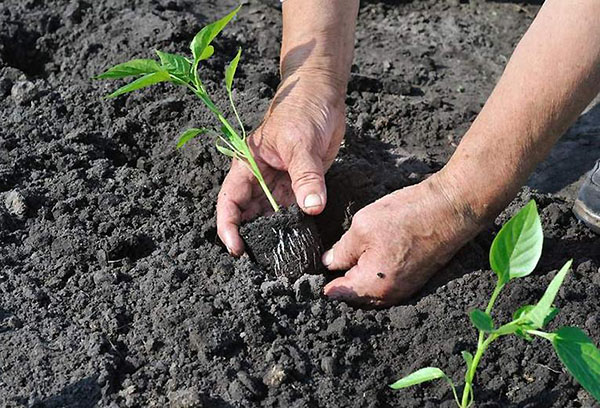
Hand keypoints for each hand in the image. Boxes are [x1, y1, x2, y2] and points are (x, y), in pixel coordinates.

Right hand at [217, 71, 345, 255]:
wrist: (323, 95)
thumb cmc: (303, 109)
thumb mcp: (301, 143)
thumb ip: (306, 177)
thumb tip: (311, 207)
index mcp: (247, 165)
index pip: (229, 202)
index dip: (228, 227)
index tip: (237, 249)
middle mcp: (260, 178)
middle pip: (248, 214)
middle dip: (252, 236)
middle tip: (264, 260)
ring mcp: (280, 182)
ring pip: (271, 215)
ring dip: (275, 233)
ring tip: (282, 256)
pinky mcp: (300, 184)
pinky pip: (294, 210)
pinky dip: (296, 224)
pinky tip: (301, 239)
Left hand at [322, 173, 482, 306]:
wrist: (450, 209)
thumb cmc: (406, 216)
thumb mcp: (362, 228)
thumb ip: (341, 251)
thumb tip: (329, 263)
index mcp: (372, 286)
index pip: (338, 293)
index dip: (323, 282)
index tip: (310, 275)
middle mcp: (389, 295)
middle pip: (355, 296)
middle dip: (341, 282)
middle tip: (328, 262)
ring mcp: (405, 289)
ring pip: (371, 291)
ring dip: (358, 278)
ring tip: (347, 258)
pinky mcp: (415, 279)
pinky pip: (386, 284)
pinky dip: (375, 275)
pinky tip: (369, 256)